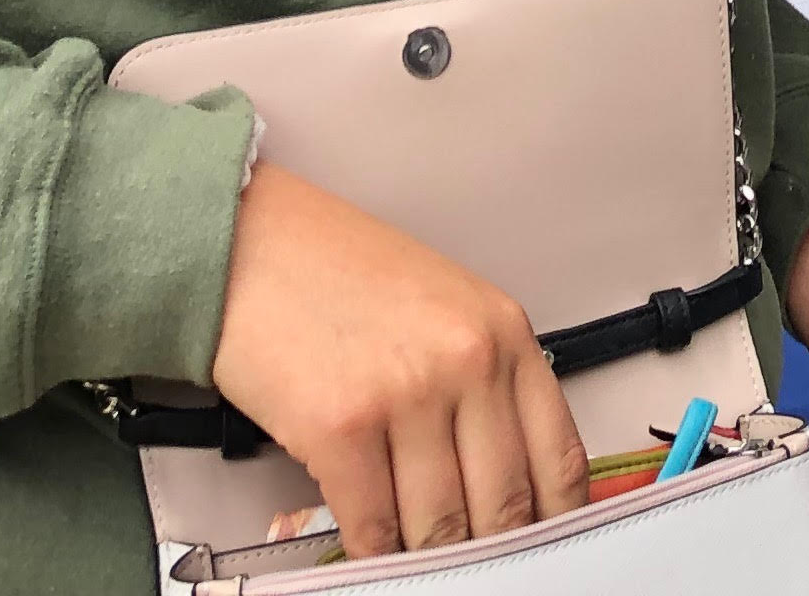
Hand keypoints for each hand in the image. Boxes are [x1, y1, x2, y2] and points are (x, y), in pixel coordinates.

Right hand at [209, 160, 590, 557]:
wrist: (250, 245)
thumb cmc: (340, 275)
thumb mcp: (445, 311)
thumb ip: (484, 386)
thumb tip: (506, 480)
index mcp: (504, 333)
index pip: (559, 460)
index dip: (553, 522)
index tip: (542, 548)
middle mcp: (467, 361)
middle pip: (504, 505)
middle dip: (486, 549)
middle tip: (470, 563)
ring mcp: (407, 395)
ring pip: (441, 527)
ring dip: (425, 556)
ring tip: (413, 554)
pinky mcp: (342, 428)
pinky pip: (374, 527)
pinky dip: (371, 551)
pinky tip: (366, 545)